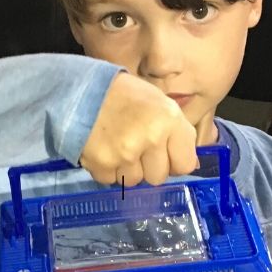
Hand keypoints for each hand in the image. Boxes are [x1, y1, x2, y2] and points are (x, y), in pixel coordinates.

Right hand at [80, 72, 198, 185]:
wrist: (82, 91)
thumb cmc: (125, 95)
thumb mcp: (160, 103)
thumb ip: (178, 133)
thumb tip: (189, 164)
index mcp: (170, 120)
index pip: (185, 165)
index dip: (174, 161)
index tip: (164, 154)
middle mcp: (151, 138)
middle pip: (158, 177)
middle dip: (149, 167)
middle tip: (136, 147)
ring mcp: (126, 153)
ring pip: (134, 181)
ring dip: (127, 169)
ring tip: (117, 145)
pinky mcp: (102, 164)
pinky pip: (111, 180)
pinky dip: (107, 169)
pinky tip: (103, 149)